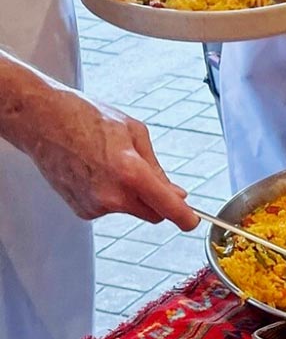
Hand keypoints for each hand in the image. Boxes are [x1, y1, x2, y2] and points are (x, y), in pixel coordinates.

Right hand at [26, 87, 198, 229]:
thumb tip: (176, 192)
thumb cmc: (84, 118)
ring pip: (130, 210)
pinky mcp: (82, 211)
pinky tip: (94, 173)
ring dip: (129, 195)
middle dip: (158, 202)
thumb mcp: (134, 133)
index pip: (169, 208)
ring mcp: (96, 206)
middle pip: (153, 214)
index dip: (185, 218)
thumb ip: (158, 168)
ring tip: (108, 165)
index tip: (192, 221)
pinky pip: (109, 209)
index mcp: (131, 172)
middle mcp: (113, 195)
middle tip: (149, 179)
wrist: (41, 120)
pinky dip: (108, 196)